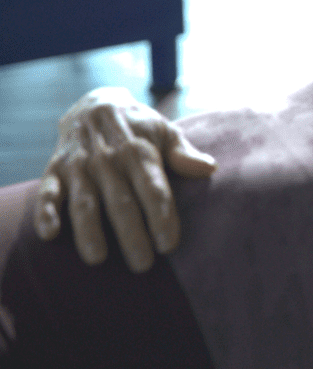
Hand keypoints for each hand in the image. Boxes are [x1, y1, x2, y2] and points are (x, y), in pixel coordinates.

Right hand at [35, 87, 217, 272]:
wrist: (94, 103)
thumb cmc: (139, 127)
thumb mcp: (165, 131)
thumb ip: (183, 153)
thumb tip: (210, 168)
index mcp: (139, 151)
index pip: (153, 188)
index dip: (161, 217)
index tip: (169, 245)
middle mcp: (108, 160)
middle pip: (121, 202)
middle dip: (131, 234)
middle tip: (142, 265)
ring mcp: (79, 166)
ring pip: (84, 202)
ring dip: (88, 230)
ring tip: (97, 259)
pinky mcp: (55, 170)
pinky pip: (47, 192)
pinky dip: (45, 212)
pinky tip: (50, 234)